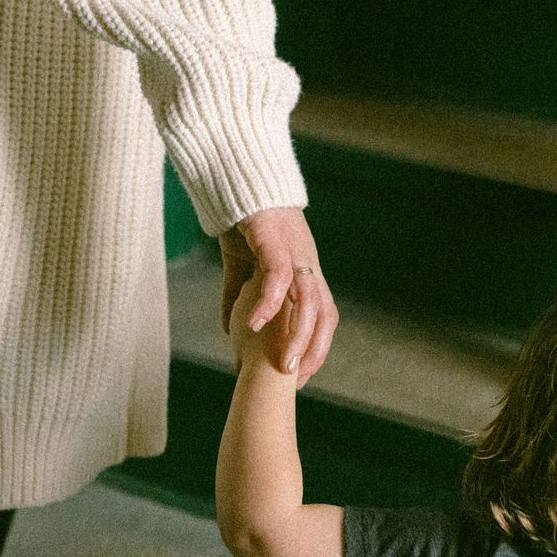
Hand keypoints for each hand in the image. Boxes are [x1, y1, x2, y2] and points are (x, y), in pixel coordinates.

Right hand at [218, 207, 337, 380]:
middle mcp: (308, 264)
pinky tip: (252, 324)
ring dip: (298, 335)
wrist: (240, 176)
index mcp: (305, 271)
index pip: (322, 316)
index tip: (300, 377)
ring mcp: (294, 252)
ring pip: (308, 301)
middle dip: (313, 350)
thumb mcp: (243, 266)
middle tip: (295, 380)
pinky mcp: (273, 240)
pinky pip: (278, 276)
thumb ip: (240, 296)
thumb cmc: (247, 219)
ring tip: (282, 364)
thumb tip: (232, 328)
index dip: (315, 346)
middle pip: (324, 314)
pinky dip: (269, 302)